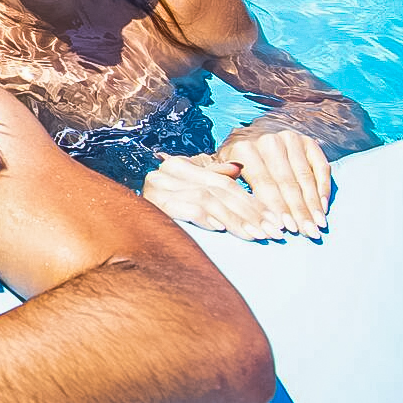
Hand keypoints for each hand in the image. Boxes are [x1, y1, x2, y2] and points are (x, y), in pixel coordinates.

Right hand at [144, 155, 278, 239]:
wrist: (126, 234)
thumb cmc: (165, 219)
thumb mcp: (194, 196)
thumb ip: (214, 181)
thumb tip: (238, 167)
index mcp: (179, 166)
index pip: (224, 183)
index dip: (253, 202)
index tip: (275, 220)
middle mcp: (167, 172)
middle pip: (219, 190)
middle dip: (250, 213)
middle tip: (273, 232)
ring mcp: (158, 186)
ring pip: (208, 199)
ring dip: (235, 219)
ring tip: (256, 236)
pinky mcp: (153, 203)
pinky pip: (187, 207)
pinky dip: (207, 218)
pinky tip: (222, 230)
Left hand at [219, 128, 330, 239]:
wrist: (254, 132)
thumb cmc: (235, 158)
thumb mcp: (221, 166)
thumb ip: (223, 182)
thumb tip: (235, 203)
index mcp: (243, 148)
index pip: (264, 183)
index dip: (276, 207)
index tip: (285, 228)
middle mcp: (268, 141)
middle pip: (287, 183)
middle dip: (298, 211)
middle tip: (307, 232)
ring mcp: (290, 139)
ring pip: (305, 177)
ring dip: (312, 203)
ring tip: (318, 225)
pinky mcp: (308, 141)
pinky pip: (320, 167)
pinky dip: (323, 188)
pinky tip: (323, 207)